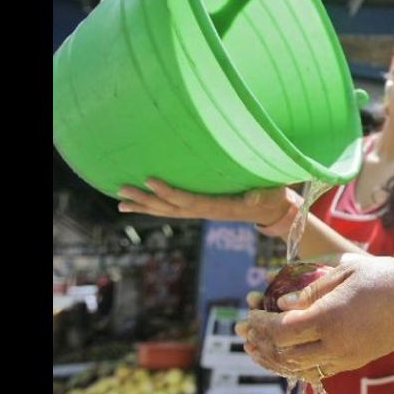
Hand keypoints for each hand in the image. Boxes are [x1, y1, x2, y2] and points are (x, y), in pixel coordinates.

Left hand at [117, 178, 288, 224]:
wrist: (272, 210)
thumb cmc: (272, 197)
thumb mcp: (271, 194)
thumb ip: (261, 196)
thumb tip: (253, 197)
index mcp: (219, 207)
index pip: (189, 200)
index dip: (169, 192)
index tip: (150, 180)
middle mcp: (206, 212)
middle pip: (171, 209)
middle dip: (146, 200)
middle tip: (122, 190)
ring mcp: (202, 212)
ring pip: (168, 211)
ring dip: (144, 206)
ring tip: (121, 202)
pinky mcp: (200, 209)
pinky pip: (174, 210)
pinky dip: (154, 207)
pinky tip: (140, 203)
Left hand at [235, 256, 393, 376]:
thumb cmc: (383, 276)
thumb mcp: (345, 271)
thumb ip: (310, 288)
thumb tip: (280, 302)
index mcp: (331, 317)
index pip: (282, 329)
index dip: (260, 323)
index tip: (248, 311)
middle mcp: (336, 343)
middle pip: (285, 353)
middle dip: (260, 342)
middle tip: (244, 330)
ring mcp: (347, 357)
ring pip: (299, 368)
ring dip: (274, 357)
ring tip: (256, 345)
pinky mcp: (355, 361)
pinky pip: (317, 369)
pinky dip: (295, 362)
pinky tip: (285, 350)